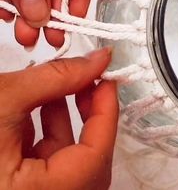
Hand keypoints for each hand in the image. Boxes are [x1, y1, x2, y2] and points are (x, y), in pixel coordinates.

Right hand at [0, 47, 117, 189]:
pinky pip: (43, 164)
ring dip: (66, 120)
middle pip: (86, 163)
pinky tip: (36, 104)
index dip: (106, 114)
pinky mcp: (16, 187)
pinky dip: (45, 132)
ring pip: (64, 162)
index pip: (95, 159)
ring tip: (59, 85)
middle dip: (90, 117)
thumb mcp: (6, 97)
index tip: (107, 81)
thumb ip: (55, 78)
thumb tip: (98, 61)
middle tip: (89, 82)